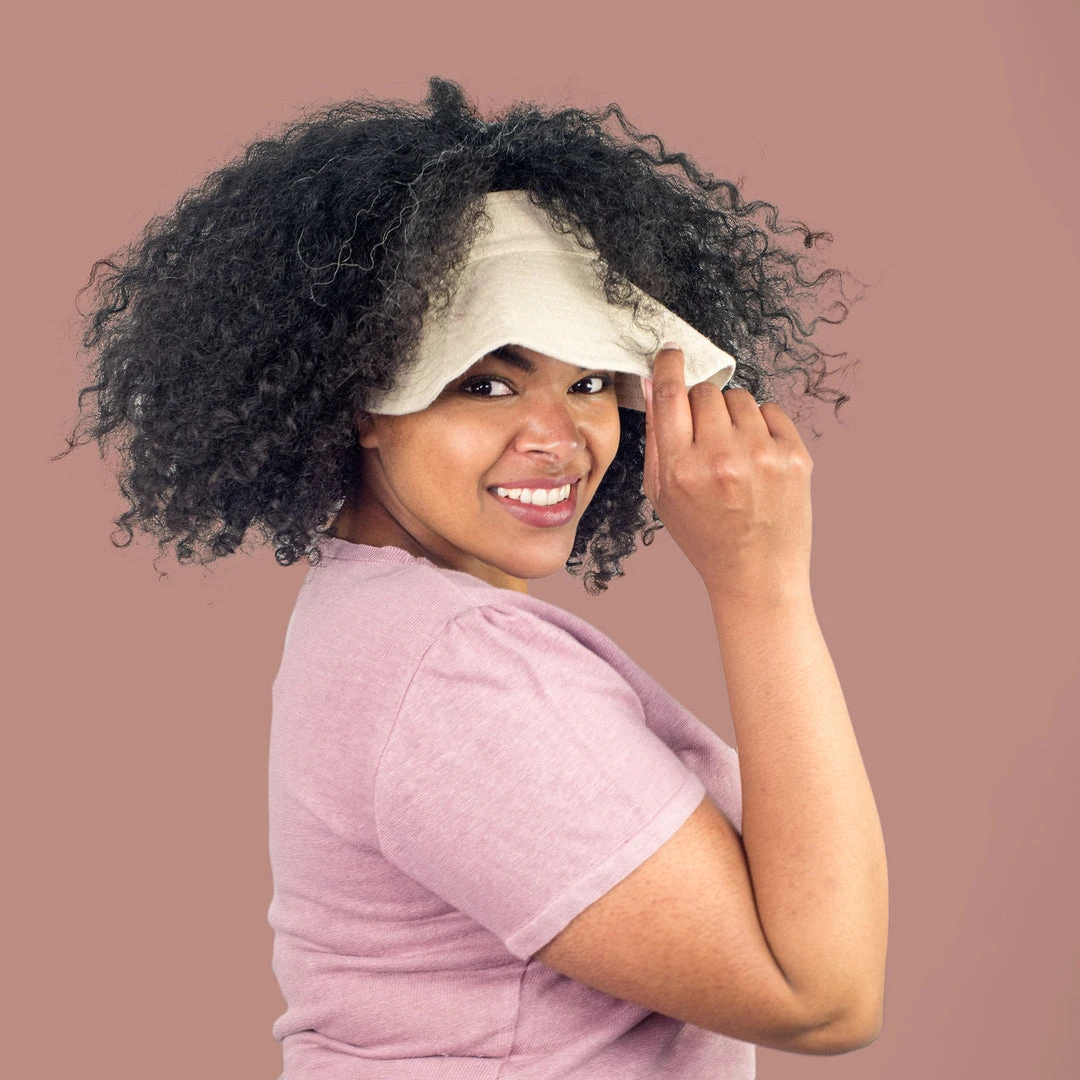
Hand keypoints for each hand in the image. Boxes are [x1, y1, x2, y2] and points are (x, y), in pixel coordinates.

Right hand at [641, 346, 813, 599]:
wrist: (757, 574)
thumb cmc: (705, 536)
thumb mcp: (663, 495)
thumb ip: (656, 438)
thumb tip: (653, 382)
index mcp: (681, 469)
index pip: (671, 394)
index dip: (670, 365)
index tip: (673, 352)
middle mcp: (721, 458)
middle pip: (706, 392)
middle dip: (703, 405)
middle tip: (707, 436)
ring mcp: (761, 455)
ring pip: (740, 397)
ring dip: (733, 416)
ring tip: (734, 453)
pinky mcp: (795, 456)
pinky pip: (772, 410)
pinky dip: (762, 426)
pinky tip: (757, 458)